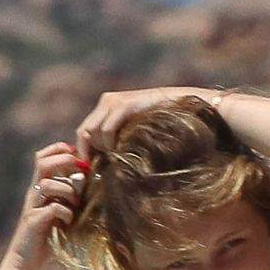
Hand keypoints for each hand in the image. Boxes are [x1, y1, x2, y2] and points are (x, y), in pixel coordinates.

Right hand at [4, 141, 86, 269]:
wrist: (25, 263)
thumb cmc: (47, 238)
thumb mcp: (61, 213)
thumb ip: (71, 198)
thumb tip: (91, 181)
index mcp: (40, 188)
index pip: (43, 156)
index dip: (60, 149)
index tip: (78, 155)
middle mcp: (34, 194)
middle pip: (42, 162)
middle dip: (65, 160)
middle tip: (82, 169)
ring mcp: (32, 207)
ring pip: (48, 184)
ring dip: (68, 190)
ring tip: (76, 204)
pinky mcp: (33, 223)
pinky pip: (52, 208)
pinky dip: (65, 213)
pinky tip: (69, 221)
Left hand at [76, 87, 203, 158]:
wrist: (185, 106)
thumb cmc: (165, 124)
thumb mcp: (136, 131)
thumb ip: (120, 140)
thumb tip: (104, 162)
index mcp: (108, 106)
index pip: (85, 130)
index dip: (84, 150)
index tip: (90, 168)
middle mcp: (107, 101)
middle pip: (84, 131)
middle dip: (89, 152)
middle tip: (99, 167)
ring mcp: (114, 101)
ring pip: (93, 132)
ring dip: (101, 149)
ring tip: (115, 158)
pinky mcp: (125, 105)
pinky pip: (106, 129)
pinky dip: (109, 144)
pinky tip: (119, 151)